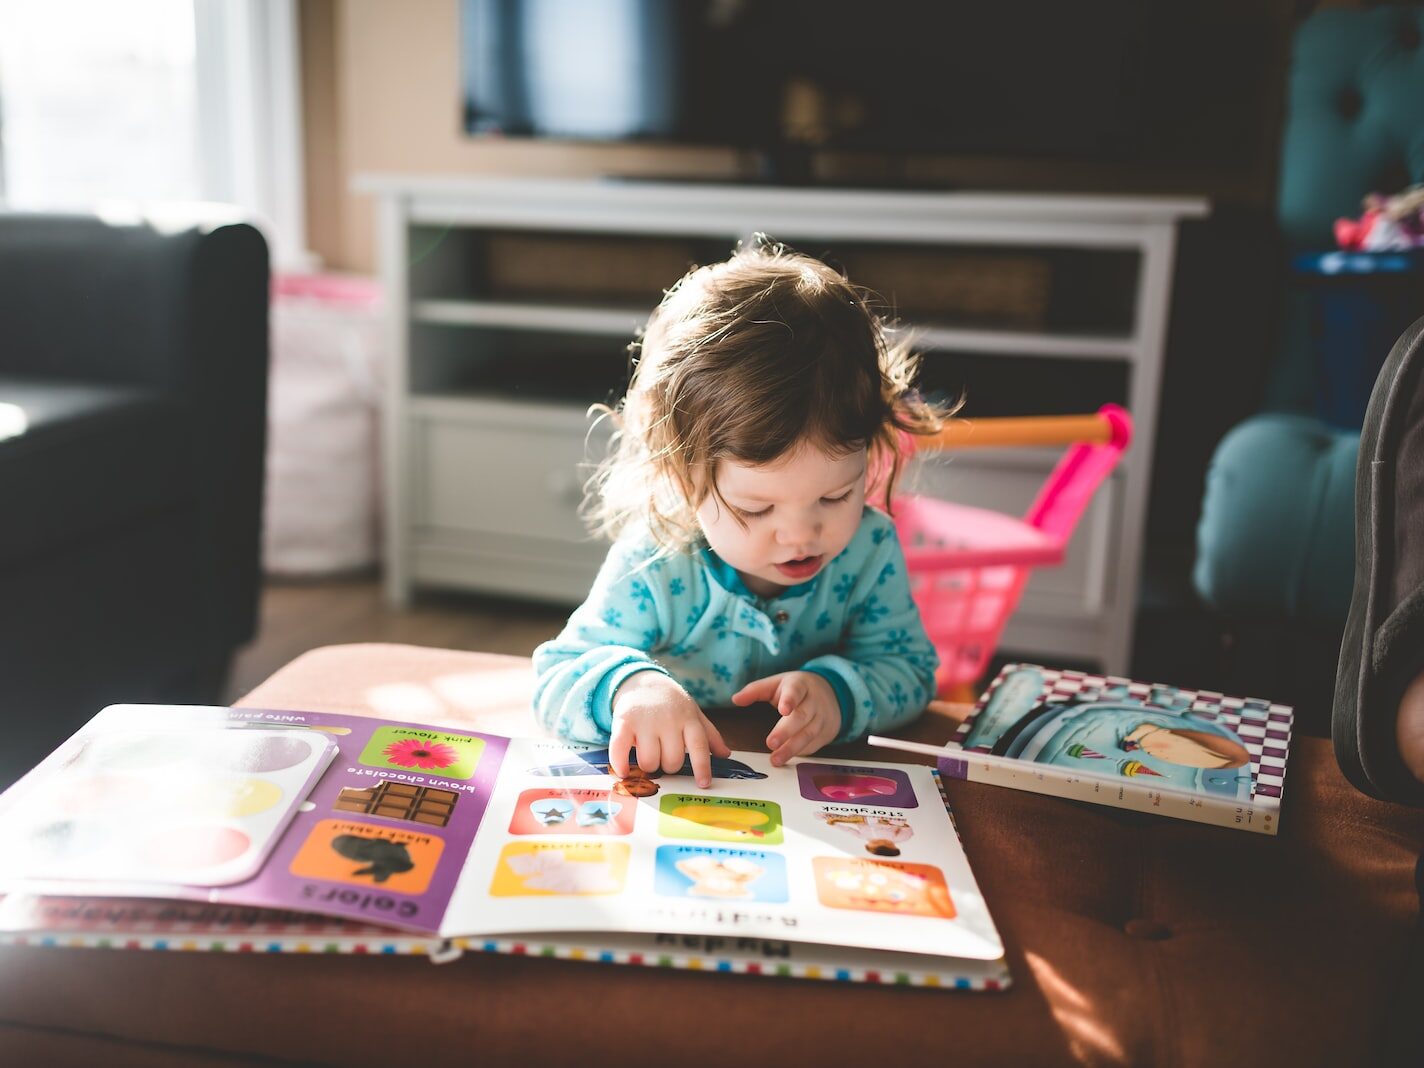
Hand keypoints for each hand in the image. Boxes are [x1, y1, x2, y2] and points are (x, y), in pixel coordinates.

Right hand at [610, 671, 729, 787]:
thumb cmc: (671, 703)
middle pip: (672, 761)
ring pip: (649, 761)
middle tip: (664, 756)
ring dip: (649, 765)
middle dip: (669, 766)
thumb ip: (709, 735)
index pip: (699, 745)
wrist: (642, 681)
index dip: (702, 767)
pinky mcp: (623, 722)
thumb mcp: (693, 713)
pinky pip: (620, 749)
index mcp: (688, 719)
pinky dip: (620, 764)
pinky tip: (623, 771)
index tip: (703, 784)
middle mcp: (668, 720)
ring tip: (648, 754)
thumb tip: (725, 755)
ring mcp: (645, 721)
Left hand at [731, 671, 840, 765]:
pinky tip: (787, 759)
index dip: (790, 700)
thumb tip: (735, 699)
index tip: (783, 710)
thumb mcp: (777, 683)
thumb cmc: (796, 689)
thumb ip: (755, 690)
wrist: (831, 694)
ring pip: (808, 734)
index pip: (795, 691)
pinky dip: (800, 753)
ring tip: (775, 759)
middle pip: (801, 716)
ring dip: (791, 748)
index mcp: (799, 685)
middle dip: (786, 731)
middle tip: (770, 743)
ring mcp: (822, 717)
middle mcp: (813, 701)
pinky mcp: (825, 733)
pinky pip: (813, 745)